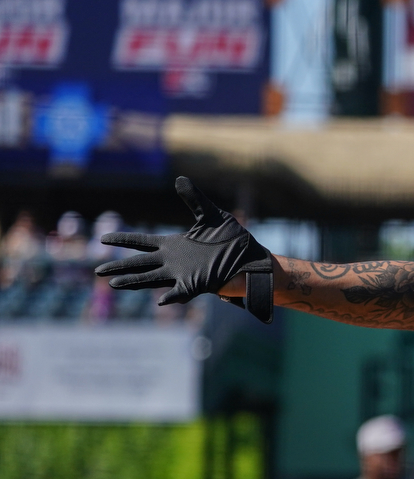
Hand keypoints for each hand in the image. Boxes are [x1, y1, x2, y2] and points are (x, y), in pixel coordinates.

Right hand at [95, 176, 275, 322]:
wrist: (251, 259)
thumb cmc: (233, 240)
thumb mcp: (212, 216)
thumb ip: (194, 199)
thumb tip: (179, 178)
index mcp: (173, 244)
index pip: (141, 242)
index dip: (123, 241)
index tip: (103, 239)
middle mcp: (173, 261)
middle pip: (139, 264)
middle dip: (119, 267)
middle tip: (98, 271)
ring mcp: (183, 275)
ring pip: (151, 279)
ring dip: (133, 282)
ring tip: (113, 284)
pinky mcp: (197, 285)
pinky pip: (180, 293)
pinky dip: (171, 297)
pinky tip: (160, 300)